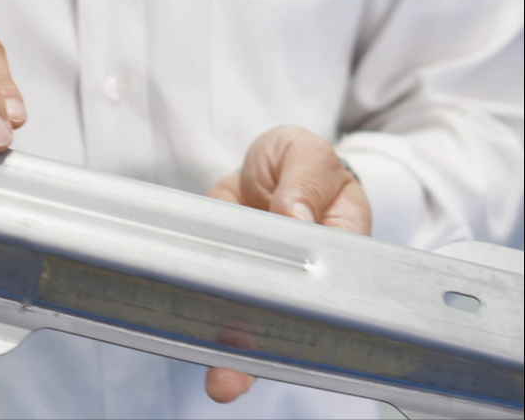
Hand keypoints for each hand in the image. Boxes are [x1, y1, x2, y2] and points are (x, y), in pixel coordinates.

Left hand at [203, 125, 371, 402]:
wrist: (267, 167)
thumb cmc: (298, 164)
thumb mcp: (306, 154)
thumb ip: (304, 179)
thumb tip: (295, 213)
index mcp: (340, 239)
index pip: (332, 278)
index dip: (311, 304)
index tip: (286, 315)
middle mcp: (306, 272)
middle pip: (294, 317)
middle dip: (266, 347)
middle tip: (238, 376)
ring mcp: (267, 279)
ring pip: (258, 323)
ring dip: (237, 354)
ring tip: (223, 381)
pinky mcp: (231, 277)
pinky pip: (221, 302)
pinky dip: (207, 324)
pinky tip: (196, 347)